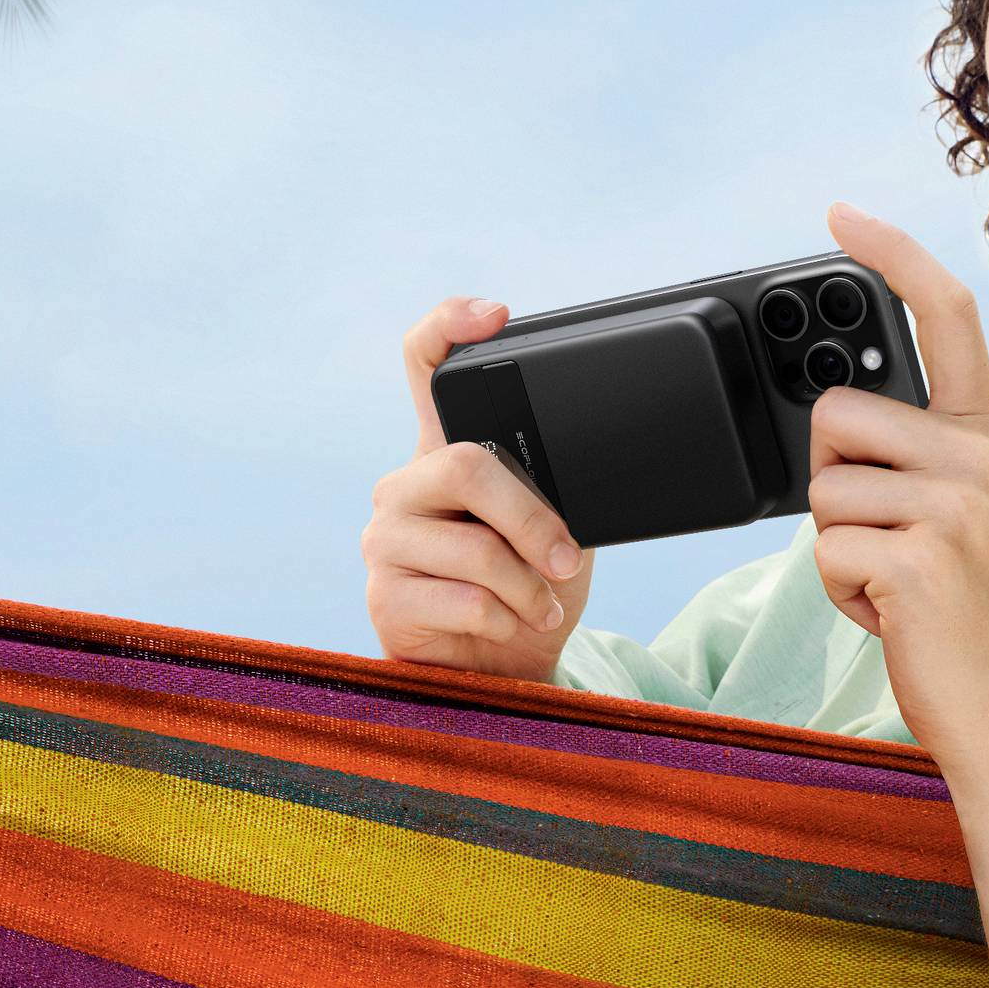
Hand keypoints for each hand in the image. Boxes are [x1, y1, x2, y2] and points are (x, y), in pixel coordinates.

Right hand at [365, 296, 595, 682]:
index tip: (494, 315)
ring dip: (530, 586)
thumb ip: (557, 487)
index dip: (449, 326)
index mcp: (445, 452)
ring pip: (474, 547)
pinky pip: (466, 599)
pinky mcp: (384, 596)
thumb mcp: (558, 528)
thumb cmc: (531, 591)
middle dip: (534, 519)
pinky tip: (510, 627)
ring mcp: (386, 540)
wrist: (504, 672)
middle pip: (466, 465)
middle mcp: (406, 485)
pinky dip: (510, 619)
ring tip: (541, 605)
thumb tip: (604, 458)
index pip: (426, 366)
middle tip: (566, 559)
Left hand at [808, 203, 988, 765]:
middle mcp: (980, 453)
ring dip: (835, 546)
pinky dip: (839, 591)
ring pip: (820, 486)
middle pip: (834, 412)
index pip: (942, 310)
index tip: (839, 214)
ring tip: (892, 577)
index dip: (890, 253)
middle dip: (832, 481)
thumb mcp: (951, 503)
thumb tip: (830, 405)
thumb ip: (911, 445)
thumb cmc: (954, 603)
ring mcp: (957, 504)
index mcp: (985, 428)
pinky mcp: (921, 556)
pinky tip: (890, 610)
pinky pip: (823, 548)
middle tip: (887, 536)